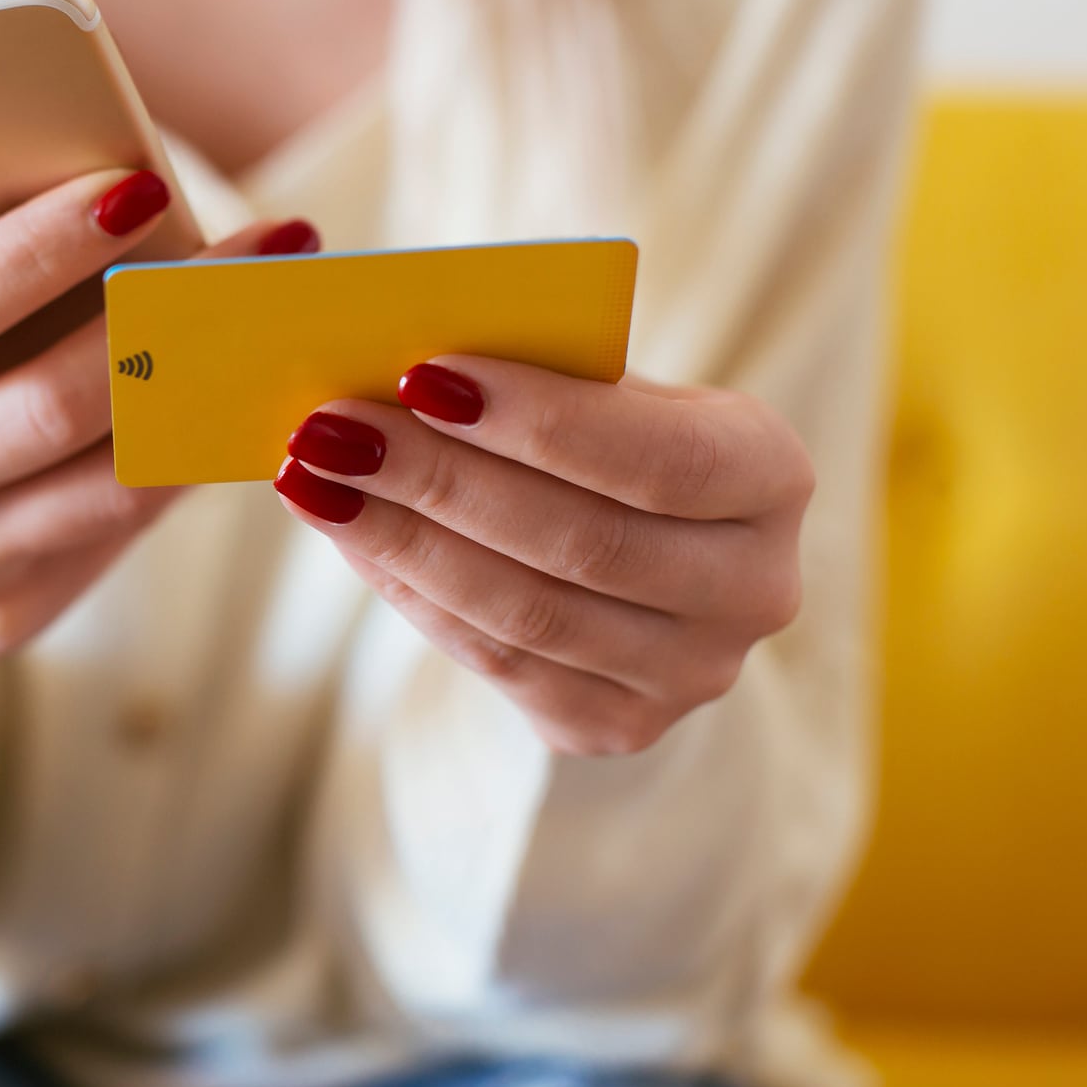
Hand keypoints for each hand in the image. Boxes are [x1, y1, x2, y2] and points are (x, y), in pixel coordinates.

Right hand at [0, 167, 313, 745]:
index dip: (38, 249)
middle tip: (266, 246)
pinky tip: (237, 398)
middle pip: (52, 401)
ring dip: (208, 394)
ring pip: (111, 477)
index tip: (135, 184)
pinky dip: (183, 459)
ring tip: (279, 319)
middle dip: (170, 314)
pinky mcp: (5, 618)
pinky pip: (117, 528)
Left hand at [272, 357, 813, 755]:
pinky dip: (408, 592)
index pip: (660, 457)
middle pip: (580, 543)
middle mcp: (754, 589)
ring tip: (314, 475)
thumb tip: (402, 359)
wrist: (648, 548)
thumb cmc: (608, 433)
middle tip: (331, 425)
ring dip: (401, 540)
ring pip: (525, 614)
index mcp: (772, 475)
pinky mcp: (615, 727)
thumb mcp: (610, 386)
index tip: (423, 372)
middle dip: (440, 479)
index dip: (541, 422)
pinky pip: (494, 662)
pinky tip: (345, 532)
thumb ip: (543, 371)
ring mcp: (690, 676)